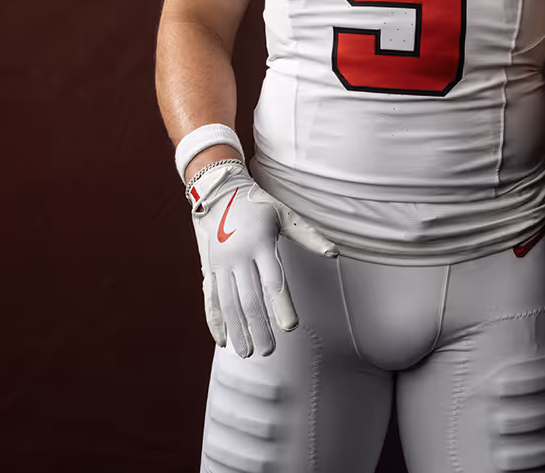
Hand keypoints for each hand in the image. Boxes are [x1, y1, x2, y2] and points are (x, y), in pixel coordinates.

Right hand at [189, 160, 337, 357]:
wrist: (218, 191)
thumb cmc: (258, 205)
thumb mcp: (284, 214)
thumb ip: (308, 236)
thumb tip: (335, 253)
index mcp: (261, 242)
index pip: (273, 280)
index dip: (282, 305)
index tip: (291, 328)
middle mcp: (239, 255)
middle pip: (250, 298)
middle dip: (259, 328)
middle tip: (269, 351)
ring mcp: (221, 263)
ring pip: (229, 303)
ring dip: (237, 330)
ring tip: (247, 352)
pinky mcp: (208, 268)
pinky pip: (210, 299)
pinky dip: (215, 321)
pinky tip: (222, 340)